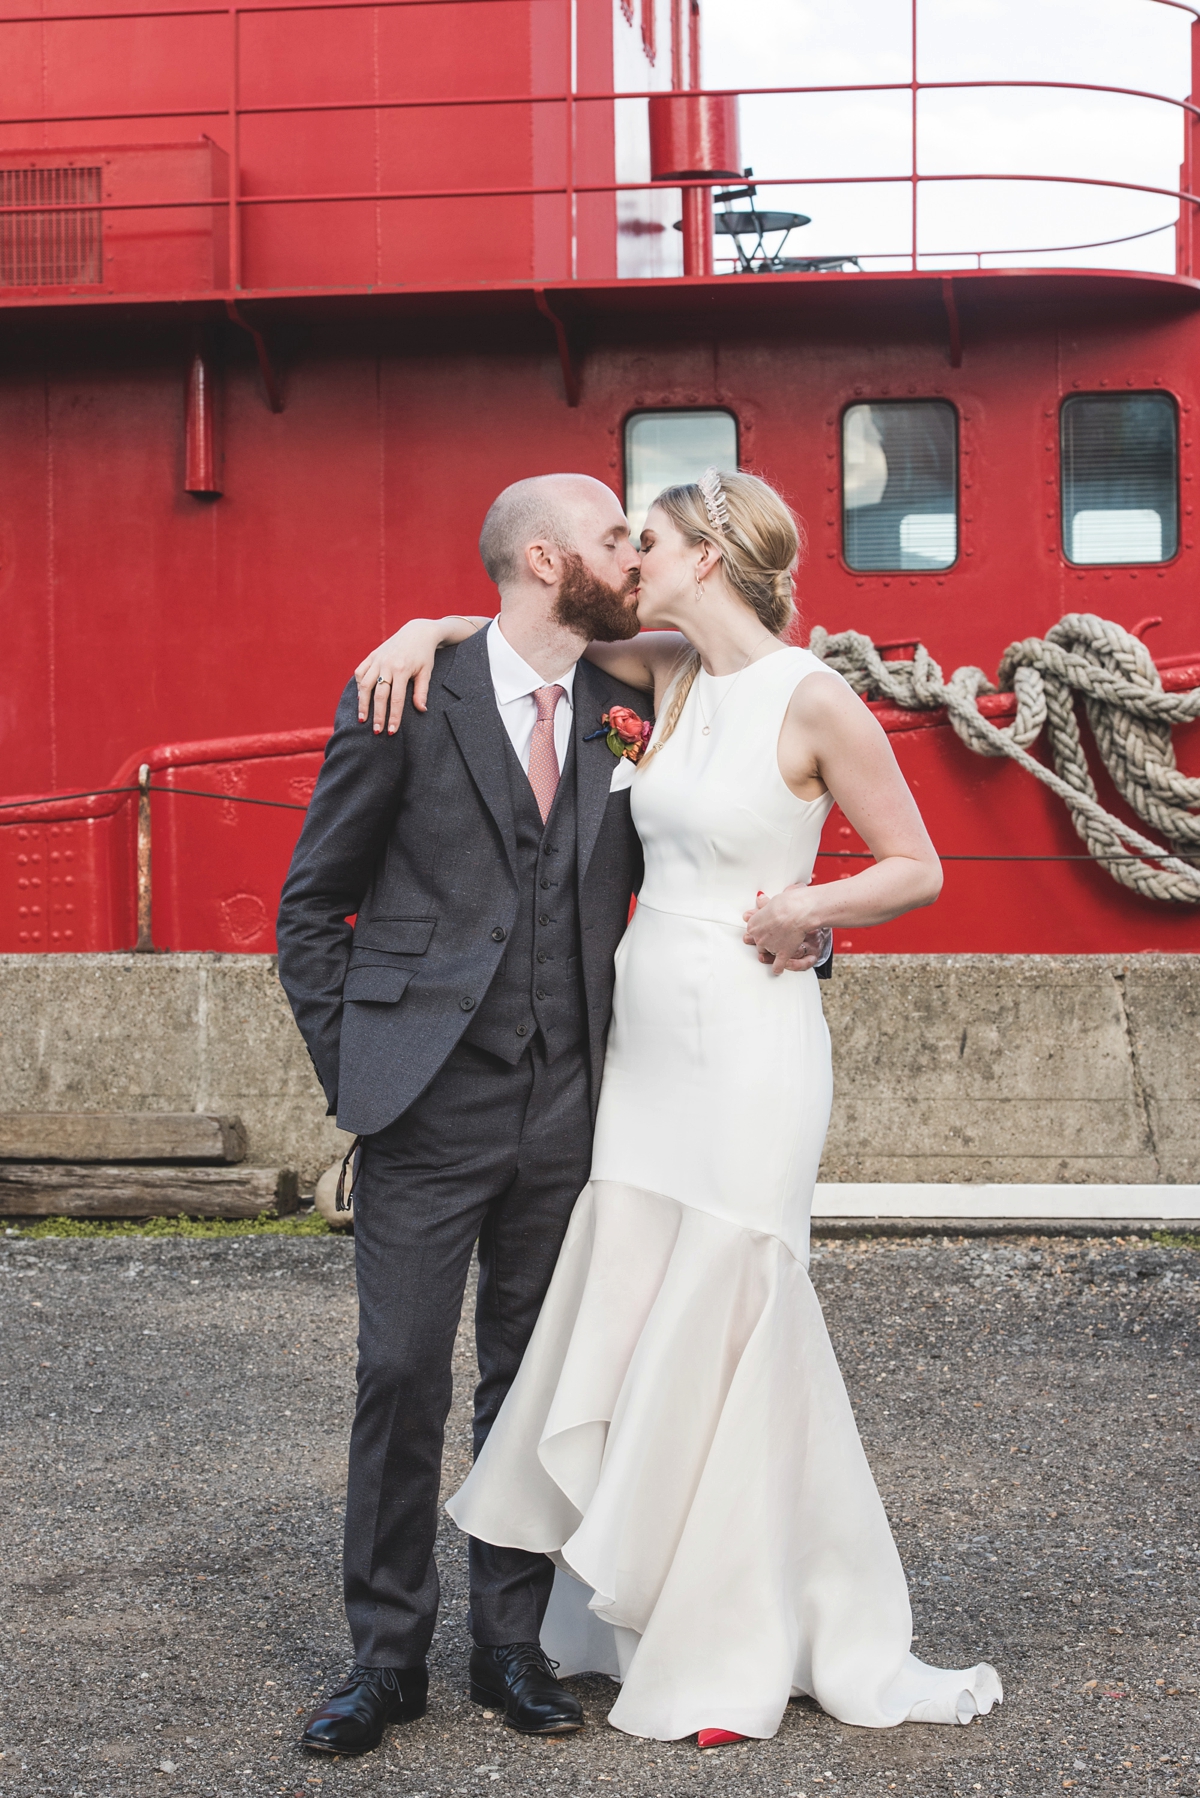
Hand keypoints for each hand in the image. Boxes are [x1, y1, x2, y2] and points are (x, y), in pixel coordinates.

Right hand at [355, 620, 446, 734]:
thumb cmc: (424, 655)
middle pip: (379, 695)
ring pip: (365, 684)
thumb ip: (421, 691)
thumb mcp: (426, 672)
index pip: (396, 699)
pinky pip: (360, 671)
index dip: (393, 717)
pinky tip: (360, 698)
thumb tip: (421, 710)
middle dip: (377, 715)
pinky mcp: (372, 656)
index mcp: (402, 670)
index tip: (391, 731)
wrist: (417, 632)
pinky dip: (359, 685)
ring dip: (363, 703)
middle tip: (376, 731)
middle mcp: (387, 665)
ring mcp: (377, 659)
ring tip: (362, 719)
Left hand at [742, 890, 828, 976]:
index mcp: (753, 925)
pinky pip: (777, 966)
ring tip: (782, 942)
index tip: (765, 928)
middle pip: (758, 943)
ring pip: (767, 953)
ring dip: (773, 950)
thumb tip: (760, 898)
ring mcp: (769, 947)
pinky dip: (778, 968)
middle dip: (766, 940)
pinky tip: (778, 969)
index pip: (752, 932)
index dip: (761, 930)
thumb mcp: (771, 901)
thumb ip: (763, 905)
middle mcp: (758, 937)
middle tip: (775, 933)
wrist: (798, 912)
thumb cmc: (786, 904)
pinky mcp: (781, 954)